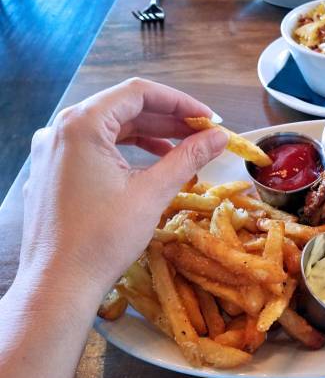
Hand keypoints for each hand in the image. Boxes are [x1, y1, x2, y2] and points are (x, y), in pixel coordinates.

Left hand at [17, 78, 227, 301]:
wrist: (59, 284)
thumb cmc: (103, 238)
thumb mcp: (152, 193)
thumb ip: (187, 158)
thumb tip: (219, 137)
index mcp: (82, 125)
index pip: (138, 93)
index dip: (180, 102)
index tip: (208, 119)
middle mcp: (60, 129)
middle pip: (123, 109)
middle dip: (167, 120)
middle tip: (202, 135)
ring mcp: (52, 152)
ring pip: (109, 130)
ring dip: (148, 136)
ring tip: (181, 150)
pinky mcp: (52, 172)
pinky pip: (94, 149)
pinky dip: (125, 152)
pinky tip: (149, 167)